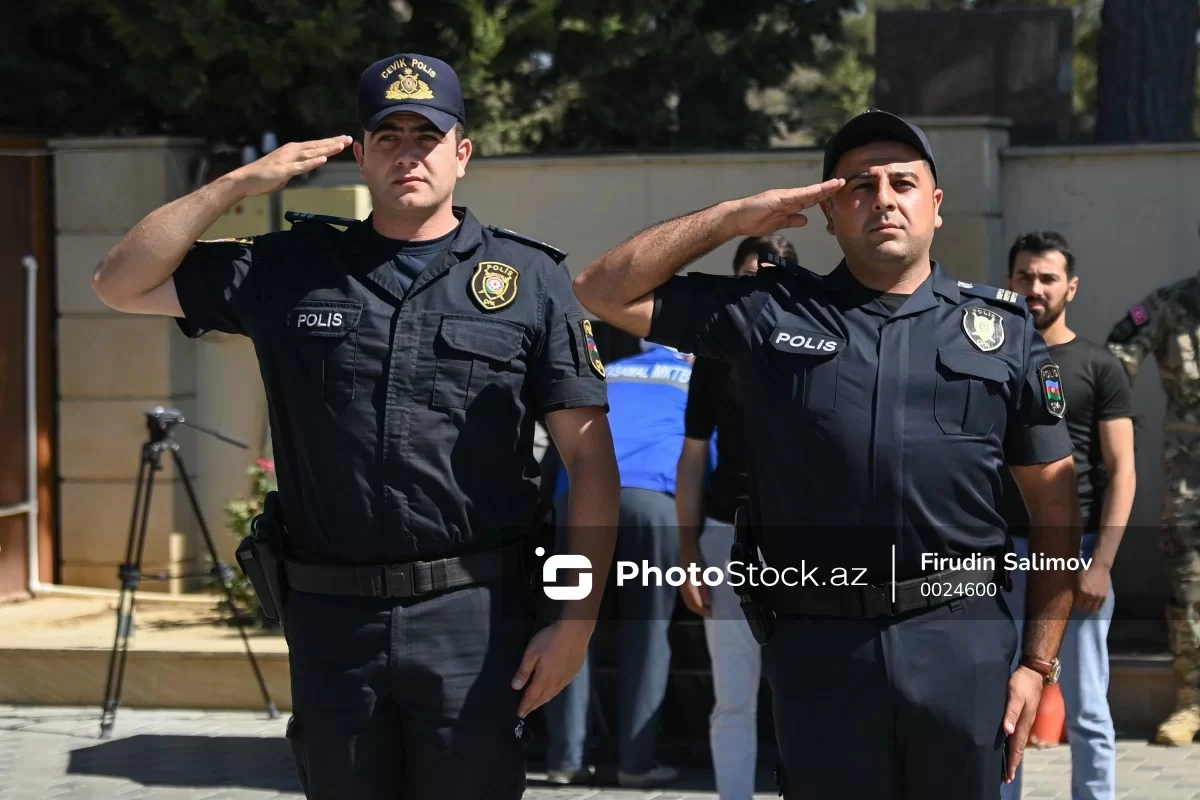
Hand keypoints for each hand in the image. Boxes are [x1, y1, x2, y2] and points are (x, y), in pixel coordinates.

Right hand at [226, 136, 352, 197]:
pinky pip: (301, 166)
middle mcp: (292, 151)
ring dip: (326, 149)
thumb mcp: (287, 169)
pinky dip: (313, 163)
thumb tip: (310, 166)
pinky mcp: (284, 170)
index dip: (330, 142)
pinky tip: (323, 159)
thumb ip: (299, 166)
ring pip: (311, 153)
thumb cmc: (265, 175)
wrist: (246, 179)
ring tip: (340, 145)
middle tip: (348, 138)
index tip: (344, 139)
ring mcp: (288, 160)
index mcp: (293, 150)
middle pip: (316, 146)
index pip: (315, 145)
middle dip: (333, 142)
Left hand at [511, 618, 592, 717]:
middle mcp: (555, 682)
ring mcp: (566, 678)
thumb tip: (515, 687)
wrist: (575, 631)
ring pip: (553, 694)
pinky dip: (553, 693)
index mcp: (544, 678)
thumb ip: (524, 671)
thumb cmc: (550, 640)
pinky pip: (561, 688)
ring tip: (537, 704)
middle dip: (533, 706)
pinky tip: (553, 691)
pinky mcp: (573, 673)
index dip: (525, 705)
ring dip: (543, 701)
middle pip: (543, 698)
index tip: (519, 714)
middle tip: (526, 712)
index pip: (532, 696)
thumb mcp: (532, 653)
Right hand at [679, 553, 711, 616]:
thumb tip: (707, 604)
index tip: (712, 614)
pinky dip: (694, 602)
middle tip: (709, 613)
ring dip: (696, 607)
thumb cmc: (697, 564)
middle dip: (699, 611)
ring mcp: (682, 587)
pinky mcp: (683, 584)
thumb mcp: (703, 576)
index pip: (696, 605)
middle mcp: (684, 590)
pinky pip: (687, 598)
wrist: (688, 552)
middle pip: (691, 605)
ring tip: (706, 608)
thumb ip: (705, 590)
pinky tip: (699, 600)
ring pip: (689, 602)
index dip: (703, 611)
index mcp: (688, 589)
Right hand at [728, 179, 845, 236]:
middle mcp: (788, 198)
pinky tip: (819, 190)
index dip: (824, 196)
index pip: (810, 199)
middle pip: (812, 193)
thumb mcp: (778, 224)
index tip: (837, 193)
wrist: (737, 219)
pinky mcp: (778, 198)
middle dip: (828, 189)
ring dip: (822, 188)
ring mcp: (783, 197)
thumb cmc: (754, 221)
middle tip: (843, 183)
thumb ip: (791, 221)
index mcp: (789, 204)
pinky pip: (796, 196)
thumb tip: (805, 220)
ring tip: (837, 183)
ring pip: (807, 192)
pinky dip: (808, 193)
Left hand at [1001, 666, 1044, 782]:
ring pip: (1018, 741)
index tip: (1008, 775)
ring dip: (1013, 754)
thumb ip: (1011, 712)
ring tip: (1009, 765)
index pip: (1016, 746)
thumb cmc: (1022, 683)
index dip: (1012, 761)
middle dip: (1013, 762)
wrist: (1033, 672)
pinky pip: (1018, 733)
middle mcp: (1025, 724)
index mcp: (1023, 722)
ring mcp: (1026, 719)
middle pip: (1018, 747)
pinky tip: (1010, 743)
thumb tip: (1008, 731)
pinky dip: (1014, 742)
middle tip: (1007, 777)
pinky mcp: (1024, 714)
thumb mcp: (1014, 695)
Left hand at [1075, 564, 1109, 612]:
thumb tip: (1072, 597)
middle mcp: (1090, 595)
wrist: (1099, 568)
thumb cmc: (1086, 572)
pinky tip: (1093, 605)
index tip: (1075, 604)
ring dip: (1089, 608)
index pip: (1077, 604)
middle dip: (1082, 608)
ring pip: (1093, 609)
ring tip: (1087, 606)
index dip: (1075, 605)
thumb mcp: (1077, 579)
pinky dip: (1096, 607)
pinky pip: (1100, 606)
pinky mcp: (1105, 596)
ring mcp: (1098, 597)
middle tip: (1081, 606)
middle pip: (1085, 608)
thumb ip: (1075, 589)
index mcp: (1082, 591)